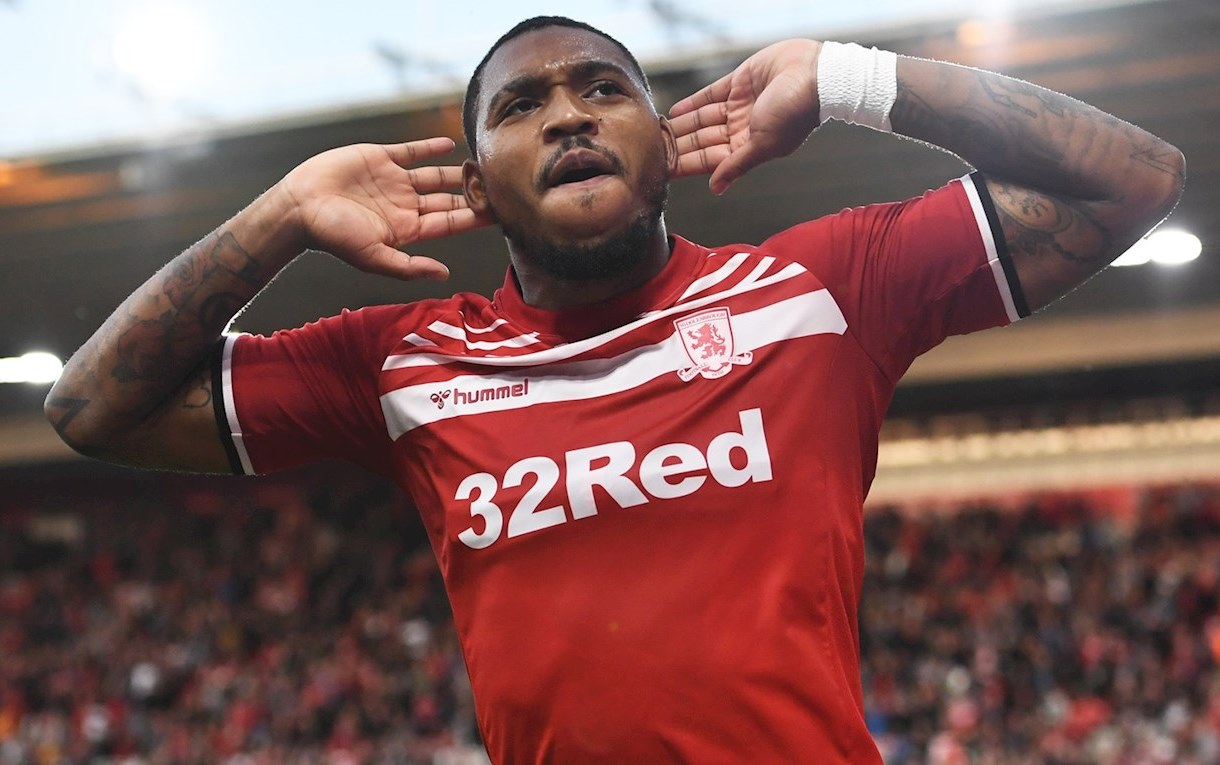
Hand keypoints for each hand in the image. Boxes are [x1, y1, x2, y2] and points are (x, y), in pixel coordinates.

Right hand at [279, 137, 488, 279]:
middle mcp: (405, 205)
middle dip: (472, 194)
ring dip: (457, 171)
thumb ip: (410, 266)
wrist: (300, 206)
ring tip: (481, 164)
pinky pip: (410, 152)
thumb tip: (445, 274)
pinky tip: (450, 144)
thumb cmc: (334, 237)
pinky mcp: (379, 158)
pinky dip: (429, 148)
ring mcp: (393, 181)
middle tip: (500, 185)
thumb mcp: (375, 257)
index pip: (450, 222)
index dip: (474, 217)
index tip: (500, 211)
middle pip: (448, 199)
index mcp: (407, 229)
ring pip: (434, 175)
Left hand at [669, 40, 821, 194]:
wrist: (816, 74)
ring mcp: (740, 106)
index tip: (661, 168)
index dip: (686, 163)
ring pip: (703, 118)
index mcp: (749, 148)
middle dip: (678, 145)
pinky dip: (693, 103)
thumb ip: (737, 165)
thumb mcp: (762, 144)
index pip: (709, 160)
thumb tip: (716, 188)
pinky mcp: (740, 83)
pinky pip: (711, 95)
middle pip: (702, 140)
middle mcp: (742, 129)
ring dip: (681, 125)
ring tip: (656, 130)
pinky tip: (674, 111)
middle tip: (650, 148)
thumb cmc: (795, 113)